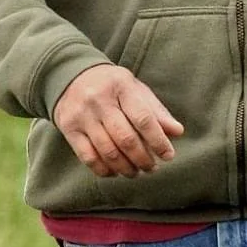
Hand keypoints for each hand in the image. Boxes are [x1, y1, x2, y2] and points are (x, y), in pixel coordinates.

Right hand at [52, 63, 183, 177]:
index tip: (168, 155)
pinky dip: (104, 170)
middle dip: (142, 159)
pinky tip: (114, 172)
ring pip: (107, 151)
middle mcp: (99, 100)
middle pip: (125, 138)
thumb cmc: (112, 86)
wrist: (70, 75)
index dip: (158, 141)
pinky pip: (88, 157)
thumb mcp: (135, 90)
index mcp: (121, 86)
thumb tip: (177, 132)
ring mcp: (82, 115)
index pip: (143, 118)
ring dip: (125, 168)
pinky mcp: (68, 128)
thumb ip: (156, 111)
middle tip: (152, 167)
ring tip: (136, 172)